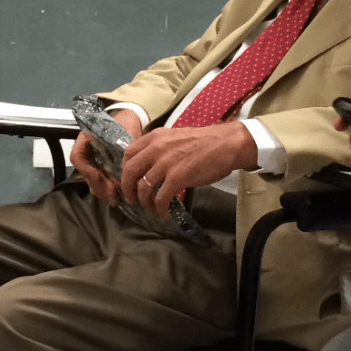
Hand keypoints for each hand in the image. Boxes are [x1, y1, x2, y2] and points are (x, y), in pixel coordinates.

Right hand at [70, 108, 142, 203]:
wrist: (130, 118)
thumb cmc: (125, 122)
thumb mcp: (125, 131)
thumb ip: (124, 149)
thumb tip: (126, 171)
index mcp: (86, 138)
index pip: (77, 156)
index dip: (86, 170)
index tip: (99, 176)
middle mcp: (86, 151)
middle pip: (85, 173)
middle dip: (99, 186)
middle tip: (113, 195)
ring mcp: (93, 160)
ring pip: (91, 181)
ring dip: (102, 191)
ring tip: (115, 198)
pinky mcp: (101, 168)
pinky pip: (98, 182)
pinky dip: (106, 190)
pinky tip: (116, 196)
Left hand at [119, 121, 258, 219]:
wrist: (226, 144)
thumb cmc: (204, 142)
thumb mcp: (175, 137)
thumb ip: (159, 148)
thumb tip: (149, 165)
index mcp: (155, 137)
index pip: (128, 153)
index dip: (124, 170)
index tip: (128, 180)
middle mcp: (156, 149)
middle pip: (130, 172)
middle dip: (127, 189)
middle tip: (131, 199)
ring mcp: (166, 163)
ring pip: (144, 188)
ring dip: (145, 203)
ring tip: (151, 209)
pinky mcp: (177, 178)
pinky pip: (161, 198)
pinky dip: (160, 209)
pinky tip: (164, 213)